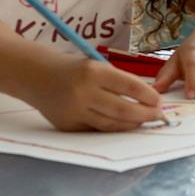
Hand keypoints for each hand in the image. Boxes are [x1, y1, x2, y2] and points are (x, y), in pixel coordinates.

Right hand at [34, 58, 164, 131]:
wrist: (34, 75)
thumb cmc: (73, 69)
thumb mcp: (96, 66)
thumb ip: (118, 82)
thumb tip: (148, 100)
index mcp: (92, 72)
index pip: (129, 86)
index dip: (148, 96)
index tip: (159, 101)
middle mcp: (82, 92)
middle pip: (123, 109)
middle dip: (145, 114)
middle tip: (158, 115)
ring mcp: (73, 111)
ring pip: (111, 124)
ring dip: (132, 124)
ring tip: (143, 121)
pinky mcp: (67, 125)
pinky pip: (96, 129)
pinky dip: (112, 128)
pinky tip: (124, 125)